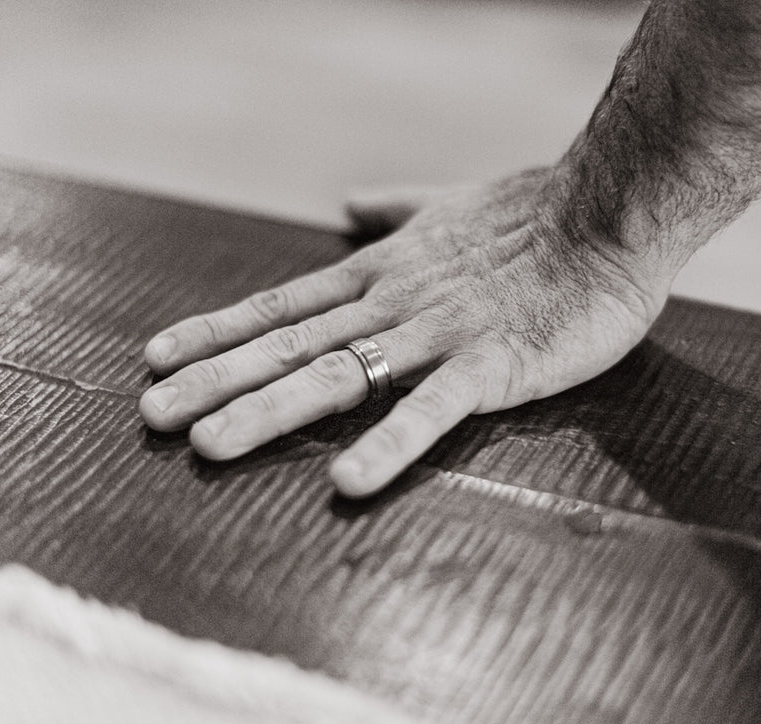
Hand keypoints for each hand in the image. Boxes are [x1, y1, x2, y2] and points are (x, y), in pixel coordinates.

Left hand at [138, 167, 672, 496]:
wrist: (610, 210)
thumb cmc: (537, 213)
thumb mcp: (449, 204)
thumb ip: (395, 208)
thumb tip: (348, 205)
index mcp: (384, 274)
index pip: (283, 305)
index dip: (219, 332)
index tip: (160, 358)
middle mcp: (394, 304)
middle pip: (290, 345)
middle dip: (216, 380)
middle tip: (151, 416)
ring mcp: (438, 335)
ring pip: (338, 375)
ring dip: (269, 410)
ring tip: (209, 446)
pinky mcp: (491, 365)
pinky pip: (430, 410)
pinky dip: (387, 443)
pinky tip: (346, 482)